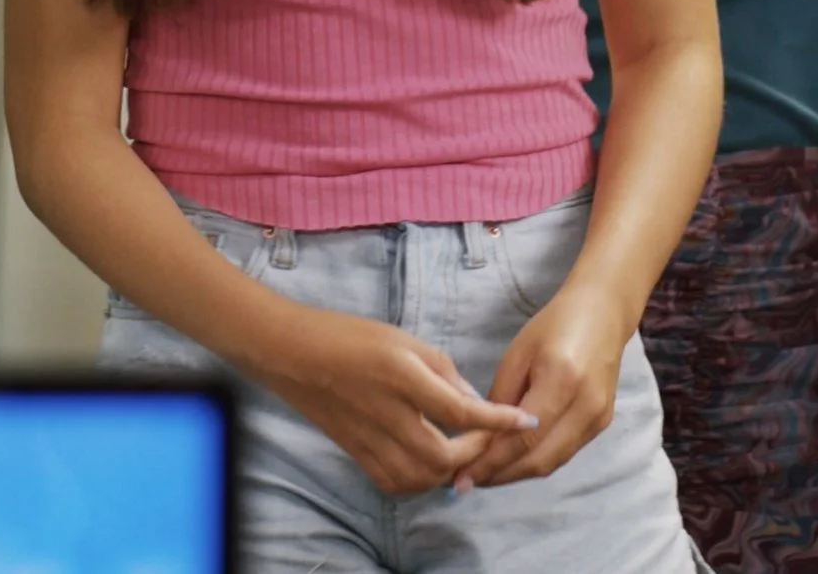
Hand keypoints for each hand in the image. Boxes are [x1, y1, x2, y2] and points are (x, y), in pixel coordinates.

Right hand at [253, 304, 537, 495]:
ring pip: (421, 478)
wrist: (292, 353)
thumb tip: (474, 404)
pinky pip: (395, 482)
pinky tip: (431, 462)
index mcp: (403, 378)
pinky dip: (421, 479)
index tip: (525, 421)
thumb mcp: (406, 341)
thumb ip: (444, 373)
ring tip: (466, 450)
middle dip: (476, 454)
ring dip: (450, 471)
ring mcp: (368, 440)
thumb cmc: (351, 336)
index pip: (461, 413)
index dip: (498, 421)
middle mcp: (387, 415)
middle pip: (443, 458)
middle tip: (492, 436)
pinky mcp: (355, 455)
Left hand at [463, 278, 632, 487]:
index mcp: (563, 380)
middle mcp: (586, 405)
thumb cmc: (555, 325)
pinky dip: (536, 461)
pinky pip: (563, 453)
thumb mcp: (517, 354)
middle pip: (539, 460)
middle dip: (500, 476)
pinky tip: (513, 459)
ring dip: (516, 473)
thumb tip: (481, 442)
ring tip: (484, 474)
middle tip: (466, 481)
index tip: (459, 479)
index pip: (522, 439)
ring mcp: (599, 418)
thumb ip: (500, 400)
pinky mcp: (602, 423)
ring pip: (552, 463)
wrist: (603, 312)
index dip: (490, 464)